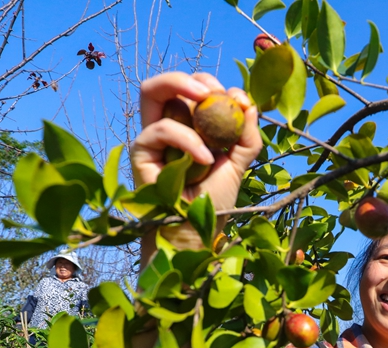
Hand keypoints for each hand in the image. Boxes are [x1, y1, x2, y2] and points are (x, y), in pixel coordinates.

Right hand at [130, 72, 261, 213]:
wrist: (196, 229)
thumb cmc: (214, 198)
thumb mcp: (239, 162)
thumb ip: (247, 134)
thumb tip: (247, 103)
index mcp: (189, 123)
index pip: (192, 89)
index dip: (212, 85)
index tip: (236, 99)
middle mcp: (167, 124)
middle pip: (166, 81)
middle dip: (190, 78)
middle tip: (213, 93)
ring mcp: (151, 136)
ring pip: (153, 92)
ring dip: (185, 94)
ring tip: (210, 111)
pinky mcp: (141, 150)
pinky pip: (162, 129)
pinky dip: (187, 139)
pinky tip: (205, 159)